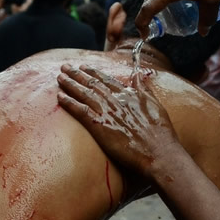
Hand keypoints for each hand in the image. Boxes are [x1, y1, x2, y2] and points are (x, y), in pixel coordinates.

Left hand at [56, 64, 179, 178]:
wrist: (158, 152)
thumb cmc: (160, 133)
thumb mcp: (155, 104)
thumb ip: (144, 89)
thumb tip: (138, 75)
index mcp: (129, 94)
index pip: (107, 80)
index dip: (94, 72)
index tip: (84, 67)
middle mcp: (116, 99)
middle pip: (92, 83)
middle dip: (77, 73)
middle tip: (65, 67)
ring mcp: (106, 111)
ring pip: (83, 93)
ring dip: (70, 84)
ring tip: (59, 77)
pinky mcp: (99, 125)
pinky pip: (79, 110)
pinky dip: (68, 102)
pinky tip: (59, 97)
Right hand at [137, 0, 219, 37]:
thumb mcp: (213, 1)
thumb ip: (207, 19)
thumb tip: (203, 32)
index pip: (148, 8)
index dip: (142, 24)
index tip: (145, 35)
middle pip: (149, 1)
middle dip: (147, 17)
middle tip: (153, 31)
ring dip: (156, 6)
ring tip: (167, 18)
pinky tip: (179, 1)